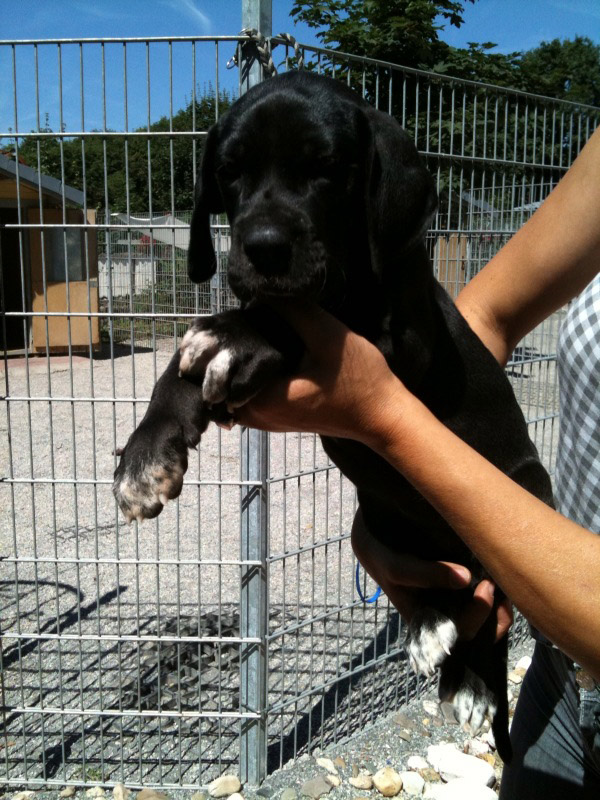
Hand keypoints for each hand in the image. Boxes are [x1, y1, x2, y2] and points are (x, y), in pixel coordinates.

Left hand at [235, 301, 401, 444]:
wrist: (384, 416)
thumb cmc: (359, 381)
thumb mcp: (328, 336)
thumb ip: (294, 311)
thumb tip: (263, 291)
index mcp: (259, 400)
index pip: (224, 362)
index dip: (230, 334)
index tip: (244, 314)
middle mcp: (253, 416)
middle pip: (226, 373)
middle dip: (236, 345)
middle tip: (254, 318)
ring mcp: (264, 420)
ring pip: (238, 382)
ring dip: (247, 358)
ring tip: (264, 331)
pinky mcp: (276, 417)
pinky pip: (252, 390)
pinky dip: (257, 372)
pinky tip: (275, 351)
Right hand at [351, 512, 511, 642]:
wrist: (376, 543)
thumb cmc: (384, 559)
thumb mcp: (397, 567)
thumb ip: (426, 574)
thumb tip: (465, 577)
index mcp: (426, 623)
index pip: (460, 634)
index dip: (478, 617)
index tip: (484, 587)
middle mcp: (442, 619)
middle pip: (479, 633)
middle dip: (496, 615)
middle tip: (498, 584)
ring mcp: (451, 607)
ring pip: (484, 621)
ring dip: (498, 607)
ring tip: (503, 582)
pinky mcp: (457, 592)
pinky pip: (481, 602)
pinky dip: (494, 594)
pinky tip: (496, 575)